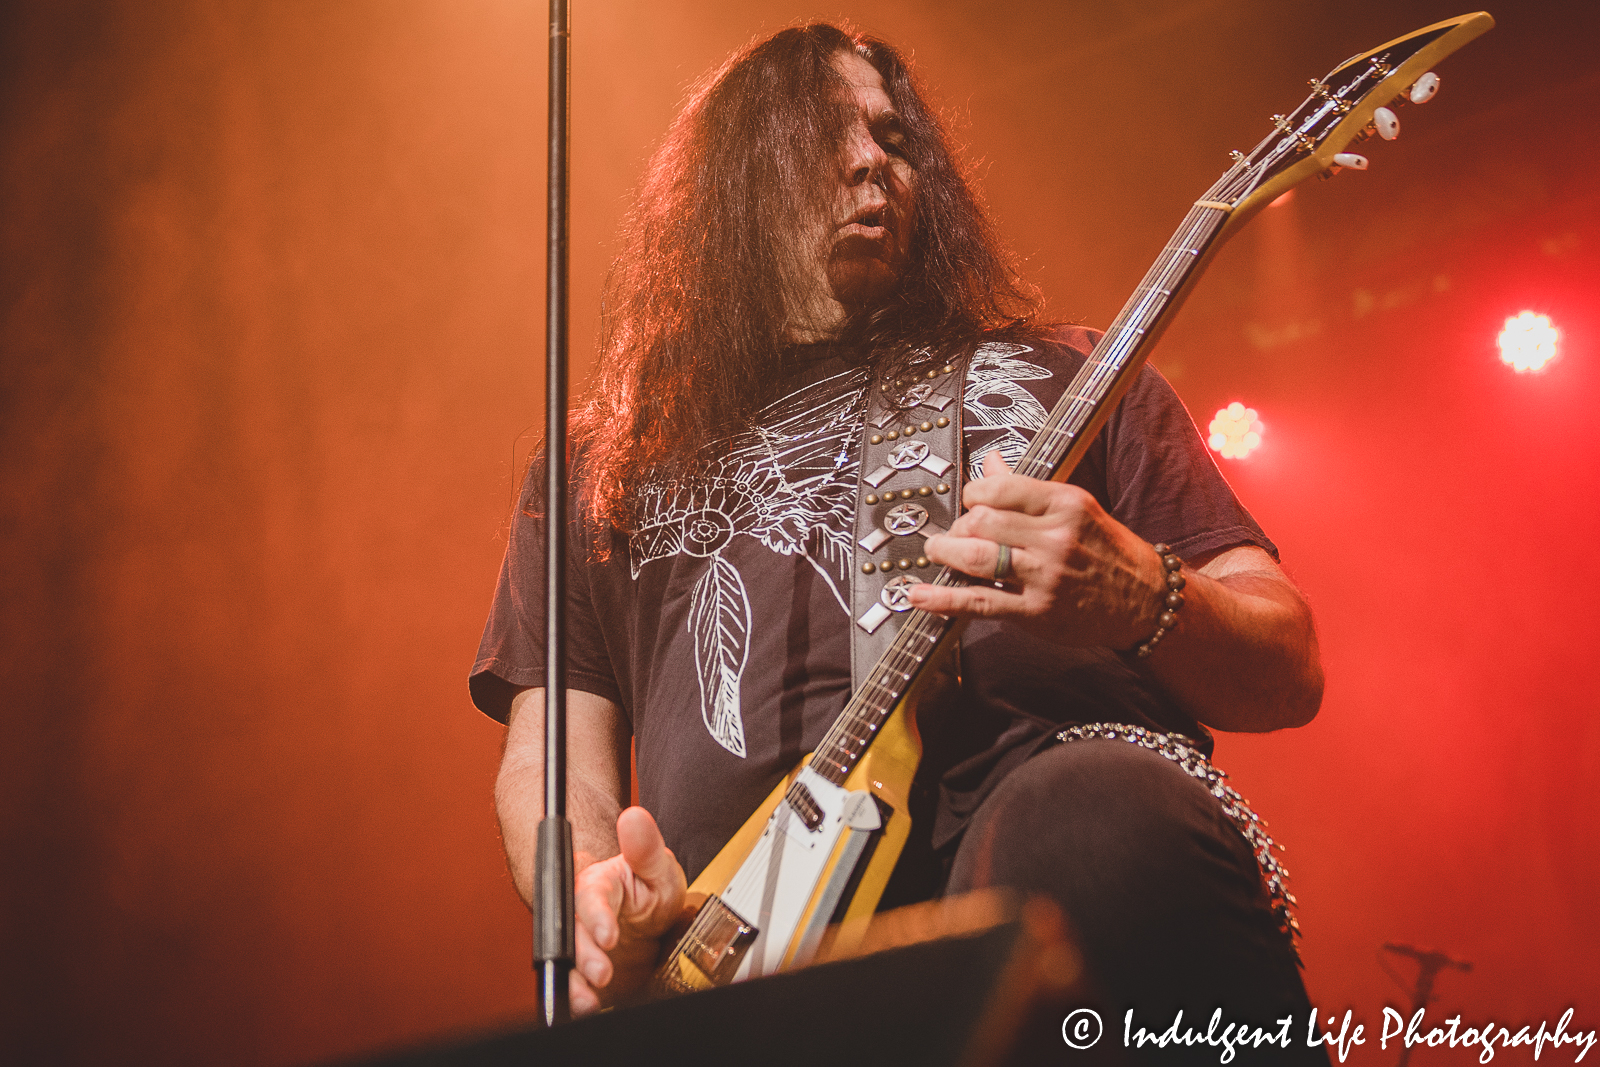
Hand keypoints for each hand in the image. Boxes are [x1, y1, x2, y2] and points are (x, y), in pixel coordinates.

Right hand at [570, 806, 686, 1013]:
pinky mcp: (583, 969)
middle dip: (584, 956)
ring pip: (567, 960)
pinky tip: (589, 1005)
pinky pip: (573, 983)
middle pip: (572, 932)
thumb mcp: (657, 866)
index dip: (596, 915)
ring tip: (589, 1000)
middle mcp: (581, 913)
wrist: (644, 918)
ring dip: (575, 982)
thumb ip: (645, 847)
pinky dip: (578, 997)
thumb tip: (634, 817)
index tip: (607, 934)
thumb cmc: (648, 888)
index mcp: (598, 884)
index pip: (591, 894)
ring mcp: (581, 941)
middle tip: (602, 973)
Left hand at [907, 450, 1161, 648]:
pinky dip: (943, 598)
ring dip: (946, 552)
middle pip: (981, 521)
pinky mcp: (1036, 611)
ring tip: (936, 551)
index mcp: (1064, 503)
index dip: (973, 494)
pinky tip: (918, 595)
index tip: (970, 503)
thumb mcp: (1076, 508)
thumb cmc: (1107, 551)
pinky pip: (980, 602)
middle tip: (954, 533)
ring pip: (977, 556)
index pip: (999, 487)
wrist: (1147, 600)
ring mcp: (1045, 575)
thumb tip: (990, 462)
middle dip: (958, 526)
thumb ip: (1028, 489)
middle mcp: (1055, 537)